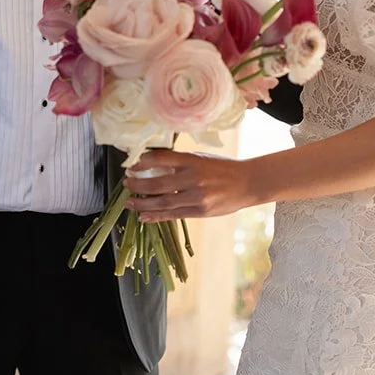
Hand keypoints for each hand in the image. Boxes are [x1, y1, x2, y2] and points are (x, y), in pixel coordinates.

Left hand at [124, 149, 256, 219]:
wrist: (248, 183)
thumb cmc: (224, 168)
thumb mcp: (203, 158)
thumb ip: (181, 161)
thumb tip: (154, 163)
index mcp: (193, 160)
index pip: (162, 158)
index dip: (144, 162)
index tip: (132, 166)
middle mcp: (193, 177)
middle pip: (158, 183)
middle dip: (138, 185)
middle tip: (126, 184)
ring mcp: (197, 196)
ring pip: (163, 202)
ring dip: (143, 203)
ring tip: (130, 202)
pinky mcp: (200, 211)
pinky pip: (173, 214)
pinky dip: (156, 216)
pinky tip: (144, 216)